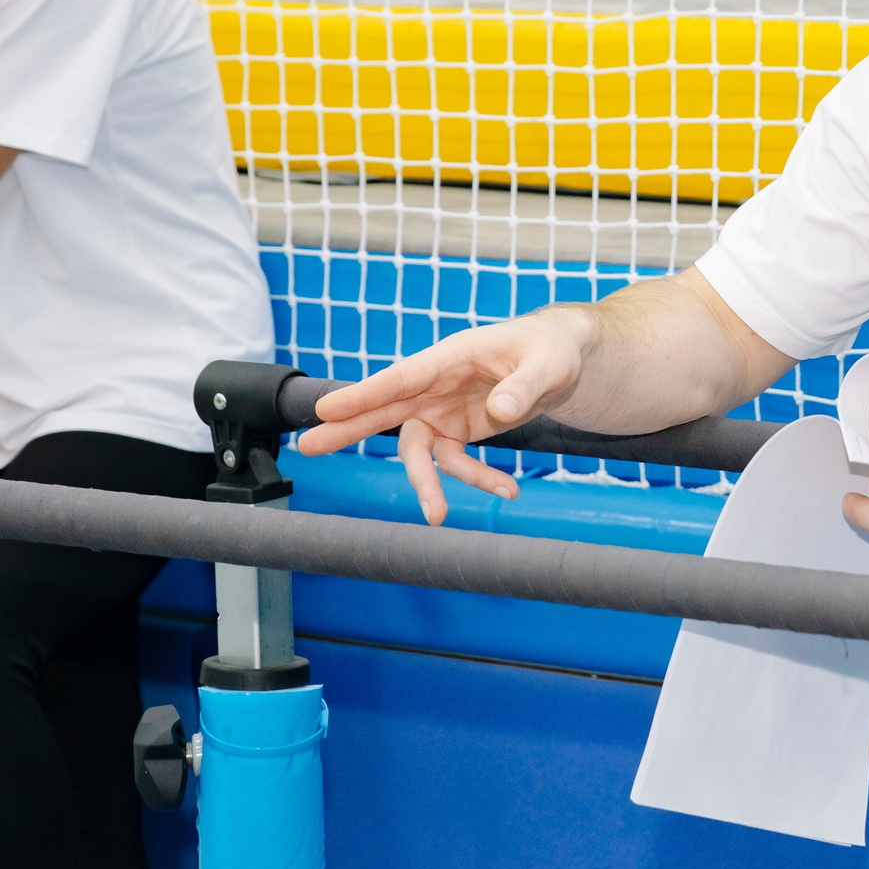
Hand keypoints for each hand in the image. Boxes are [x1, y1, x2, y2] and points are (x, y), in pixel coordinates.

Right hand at [298, 313, 598, 524]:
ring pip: (417, 449)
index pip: (401, 377)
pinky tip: (507, 491)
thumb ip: (525, 386)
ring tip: (437, 517)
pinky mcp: (458, 430)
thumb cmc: (552, 350)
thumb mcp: (548, 364)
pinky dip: (477, 479)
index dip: (364, 393)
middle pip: (385, 408)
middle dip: (347, 429)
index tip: (326, 409)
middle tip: (306, 446)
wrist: (562, 362)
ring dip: (426, 483)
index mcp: (450, 357)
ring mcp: (444, 410)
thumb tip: (501, 410)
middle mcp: (437, 385)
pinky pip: (455, 462)